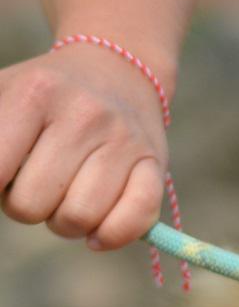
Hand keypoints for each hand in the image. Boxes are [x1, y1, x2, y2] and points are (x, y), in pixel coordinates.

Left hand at [0, 44, 167, 249]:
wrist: (118, 71)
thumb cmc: (46, 96)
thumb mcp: (3, 94)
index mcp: (35, 93)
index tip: (5, 174)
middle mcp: (84, 114)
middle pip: (31, 204)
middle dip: (25, 207)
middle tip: (37, 185)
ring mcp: (124, 139)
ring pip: (79, 218)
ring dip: (65, 223)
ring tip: (66, 198)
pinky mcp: (155, 163)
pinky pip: (134, 218)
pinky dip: (111, 236)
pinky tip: (96, 233)